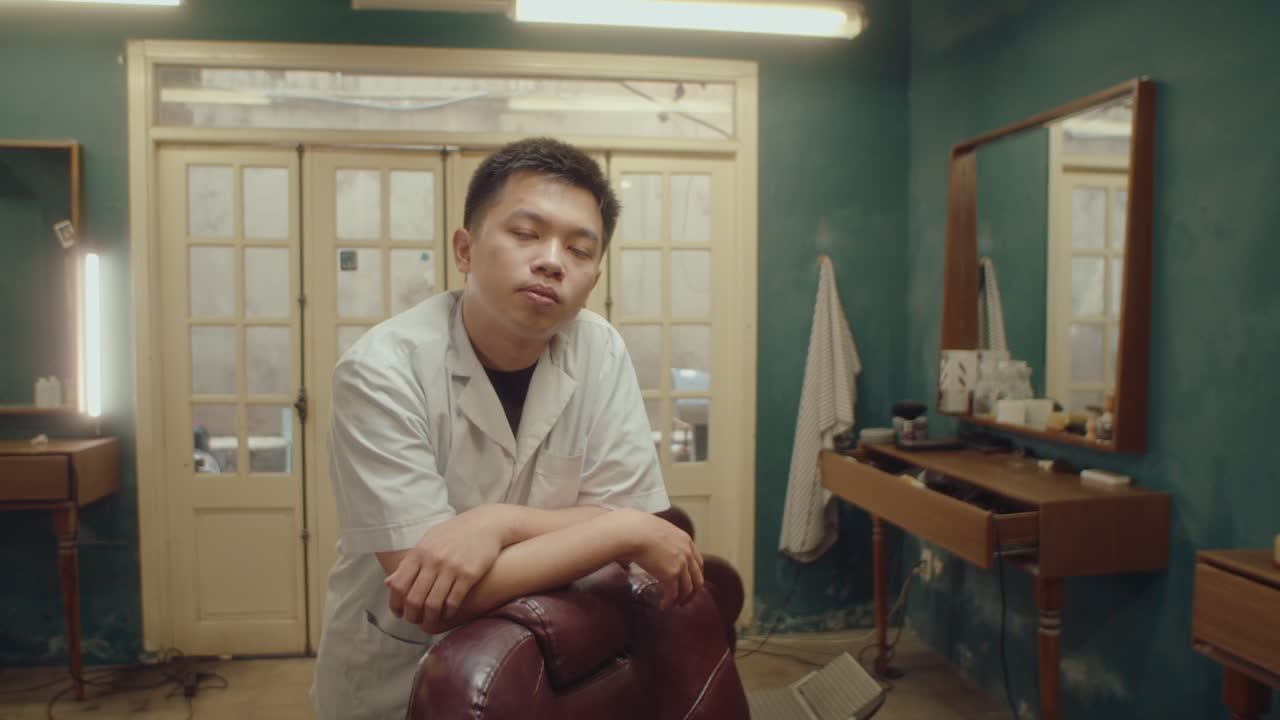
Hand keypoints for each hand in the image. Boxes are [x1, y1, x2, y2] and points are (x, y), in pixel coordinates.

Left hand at [384, 505, 508, 629]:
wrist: (486, 524)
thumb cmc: (455, 533)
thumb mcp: (428, 541)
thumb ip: (409, 563)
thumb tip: (388, 583)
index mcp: (419, 552)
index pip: (399, 585)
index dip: (395, 603)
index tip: (398, 613)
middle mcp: (433, 560)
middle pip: (414, 598)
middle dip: (412, 615)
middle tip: (414, 620)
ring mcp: (451, 568)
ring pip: (433, 604)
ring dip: (429, 618)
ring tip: (430, 621)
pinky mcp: (469, 574)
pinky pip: (453, 601)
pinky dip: (448, 612)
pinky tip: (448, 613)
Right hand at [615, 509, 704, 609]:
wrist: (632, 532)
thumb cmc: (636, 527)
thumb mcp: (656, 529)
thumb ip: (658, 538)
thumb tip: (645, 544)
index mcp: (685, 540)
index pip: (697, 562)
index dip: (694, 575)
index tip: (688, 582)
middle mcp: (687, 552)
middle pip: (697, 577)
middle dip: (692, 591)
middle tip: (683, 598)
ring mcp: (681, 564)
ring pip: (688, 589)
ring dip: (681, 599)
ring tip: (673, 604)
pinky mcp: (671, 574)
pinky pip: (673, 594)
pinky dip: (669, 602)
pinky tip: (663, 606)